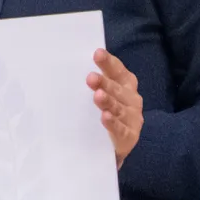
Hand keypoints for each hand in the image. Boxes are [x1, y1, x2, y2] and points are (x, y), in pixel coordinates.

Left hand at [87, 48, 142, 167]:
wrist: (110, 145)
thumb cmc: (103, 111)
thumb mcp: (100, 94)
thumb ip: (93, 84)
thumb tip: (66, 68)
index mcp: (125, 84)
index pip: (118, 71)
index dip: (108, 62)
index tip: (97, 53)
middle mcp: (132, 99)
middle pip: (118, 88)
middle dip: (105, 82)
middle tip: (90, 77)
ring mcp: (132, 118)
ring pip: (119, 108)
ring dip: (108, 101)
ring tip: (98, 96)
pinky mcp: (129, 137)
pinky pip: (121, 129)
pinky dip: (113, 123)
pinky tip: (105, 117)